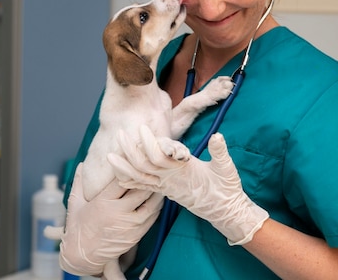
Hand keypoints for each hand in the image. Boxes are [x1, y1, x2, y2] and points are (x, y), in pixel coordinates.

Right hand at [44, 162, 163, 275]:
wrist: (82, 256)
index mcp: (102, 202)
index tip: (134, 161)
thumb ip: (79, 183)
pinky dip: (156, 207)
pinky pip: (151, 217)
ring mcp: (129, 225)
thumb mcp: (74, 204)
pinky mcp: (136, 235)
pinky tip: (157, 198)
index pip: (121, 180)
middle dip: (147, 179)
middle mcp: (117, 213)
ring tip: (159, 182)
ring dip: (156, 192)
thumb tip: (81, 164)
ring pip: (150, 204)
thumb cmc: (77, 228)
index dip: (130, 169)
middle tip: (152, 169)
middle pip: (140, 190)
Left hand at [107, 125, 268, 244]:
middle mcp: (170, 180)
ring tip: (110, 156)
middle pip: (144, 166)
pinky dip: (130, 182)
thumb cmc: (226, 188)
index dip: (150, 143)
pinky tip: (119, 177)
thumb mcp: (227, 168)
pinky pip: (144, 187)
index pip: (160, 157)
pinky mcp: (166, 191)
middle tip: (119, 134)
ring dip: (124, 167)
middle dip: (130, 151)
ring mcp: (166, 187)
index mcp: (182, 171)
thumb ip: (220, 153)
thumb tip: (217, 136)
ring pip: (140, 178)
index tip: (142, 128)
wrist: (225, 211)